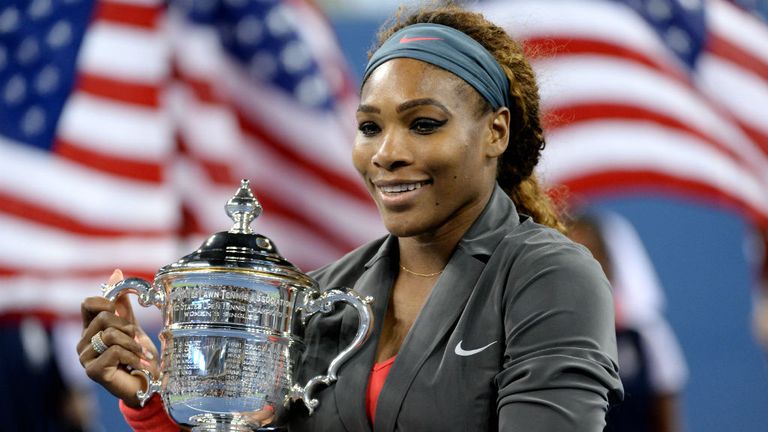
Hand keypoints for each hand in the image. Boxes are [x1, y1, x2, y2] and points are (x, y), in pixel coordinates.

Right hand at [77, 269, 159, 407]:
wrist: (147, 383)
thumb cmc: (137, 356)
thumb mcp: (131, 326)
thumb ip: (122, 305)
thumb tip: (115, 273)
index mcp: (90, 329)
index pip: (87, 303)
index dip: (106, 302)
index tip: (122, 313)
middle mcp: (82, 343)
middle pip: (104, 318)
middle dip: (128, 327)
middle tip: (137, 341)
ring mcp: (84, 358)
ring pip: (110, 334)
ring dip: (133, 343)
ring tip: (140, 354)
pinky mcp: (92, 371)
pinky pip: (115, 351)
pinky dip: (132, 356)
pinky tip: (138, 364)